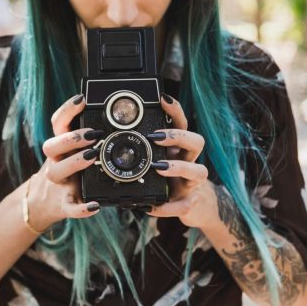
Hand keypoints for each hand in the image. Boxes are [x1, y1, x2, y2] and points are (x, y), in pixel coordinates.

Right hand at [24, 94, 104, 231]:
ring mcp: (58, 183)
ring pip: (57, 172)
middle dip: (71, 138)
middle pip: (51, 145)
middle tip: (92, 134)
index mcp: (60, 145)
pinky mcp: (64, 204)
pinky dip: (81, 208)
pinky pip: (70, 207)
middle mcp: (55, 161)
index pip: (58, 122)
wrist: (45, 202)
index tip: (83, 98)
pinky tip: (94, 205)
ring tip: (92, 158)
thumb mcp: (74, 150)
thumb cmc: (68, 168)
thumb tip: (119, 114)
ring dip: (74, 163)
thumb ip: (90, 134)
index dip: (68, 109)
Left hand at [146, 95, 219, 229]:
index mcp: (179, 148)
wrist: (192, 206)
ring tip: (159, 168)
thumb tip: (107, 132)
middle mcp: (189, 162)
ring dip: (179, 168)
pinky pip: (182, 205)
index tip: (162, 98)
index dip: (175, 110)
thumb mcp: (156, 159)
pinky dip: (167, 207)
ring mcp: (191, 183)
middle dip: (178, 137)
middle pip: (197, 142)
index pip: (181, 124)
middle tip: (156, 137)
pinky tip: (152, 207)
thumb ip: (139, 148)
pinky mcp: (189, 203)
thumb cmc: (170, 178)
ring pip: (199, 171)